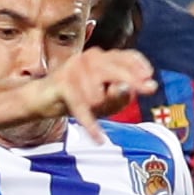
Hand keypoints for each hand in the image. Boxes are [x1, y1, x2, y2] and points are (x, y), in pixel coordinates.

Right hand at [29, 48, 154, 137]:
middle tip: (147, 90)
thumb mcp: (104, 100)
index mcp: (101, 59)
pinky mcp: (61, 84)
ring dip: (102, 102)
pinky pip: (79, 105)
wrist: (42, 98)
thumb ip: (119, 97)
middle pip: (113, 67)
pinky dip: (89, 123)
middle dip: (132, 79)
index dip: (139, 65)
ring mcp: (73, 69)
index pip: (125, 56)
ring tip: (100, 110)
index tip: (151, 78)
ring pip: (96, 86)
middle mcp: (88, 59)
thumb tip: (126, 89)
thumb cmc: (78, 97)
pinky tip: (98, 138)